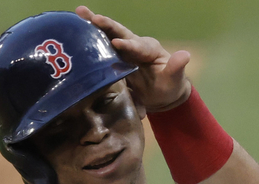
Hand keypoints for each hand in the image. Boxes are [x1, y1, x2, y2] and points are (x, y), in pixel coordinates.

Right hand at [75, 6, 192, 111]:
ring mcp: (122, 52)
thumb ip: (177, 68)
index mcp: (149, 49)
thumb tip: (185, 55)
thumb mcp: (175, 79)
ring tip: (79, 13)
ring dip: (92, 26)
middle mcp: (133, 45)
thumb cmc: (170, 86)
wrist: (161, 95)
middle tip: (92, 16)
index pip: (138, 46)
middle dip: (106, 25)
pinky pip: (100, 50)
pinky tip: (73, 33)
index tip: (119, 43)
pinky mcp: (112, 60)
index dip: (128, 44)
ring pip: (106, 37)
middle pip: (119, 32)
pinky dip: (87, 41)